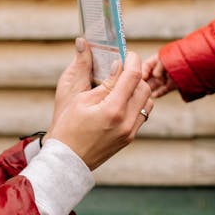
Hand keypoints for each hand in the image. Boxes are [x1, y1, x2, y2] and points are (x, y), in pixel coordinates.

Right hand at [47, 51, 153, 170]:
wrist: (66, 161)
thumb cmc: (67, 128)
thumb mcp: (80, 99)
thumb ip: (104, 81)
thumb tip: (117, 63)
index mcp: (113, 110)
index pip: (133, 76)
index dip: (132, 60)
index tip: (127, 53)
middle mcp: (126, 122)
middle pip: (144, 87)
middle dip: (135, 75)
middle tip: (121, 69)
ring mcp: (130, 132)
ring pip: (147, 101)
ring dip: (137, 90)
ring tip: (120, 86)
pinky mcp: (130, 138)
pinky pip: (142, 114)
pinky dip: (136, 103)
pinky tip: (120, 101)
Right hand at [142, 54, 177, 97]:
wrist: (196, 64)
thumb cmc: (181, 58)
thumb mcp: (167, 59)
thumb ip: (159, 66)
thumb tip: (156, 75)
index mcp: (159, 59)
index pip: (146, 65)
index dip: (143, 71)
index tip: (142, 77)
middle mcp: (161, 68)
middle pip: (149, 75)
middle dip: (144, 81)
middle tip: (139, 87)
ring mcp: (167, 77)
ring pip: (155, 83)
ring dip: (150, 87)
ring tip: (145, 92)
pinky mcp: (172, 85)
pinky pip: (164, 90)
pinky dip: (159, 93)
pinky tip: (154, 95)